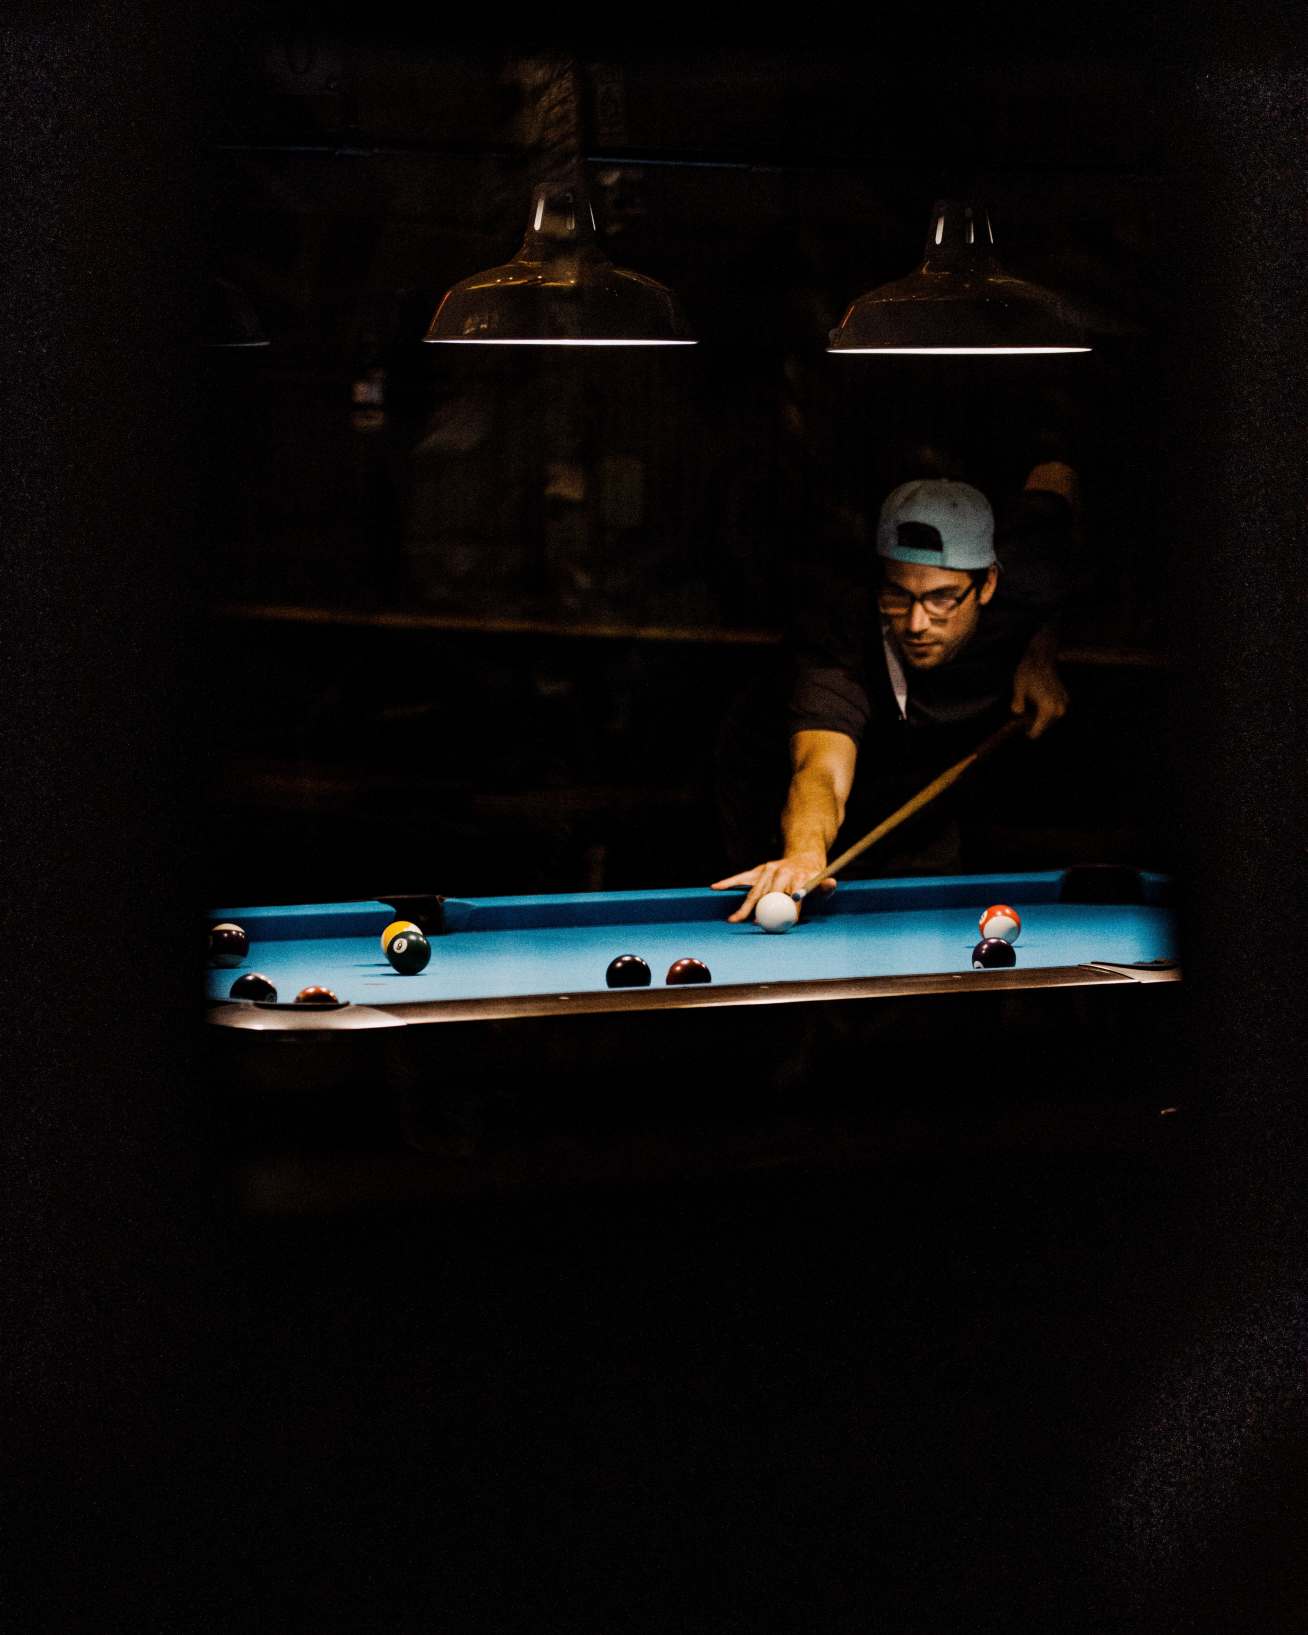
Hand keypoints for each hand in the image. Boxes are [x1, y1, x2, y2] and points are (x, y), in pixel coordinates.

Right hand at [710, 857, 837, 923]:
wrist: (803, 855)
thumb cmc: (813, 876)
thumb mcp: (823, 880)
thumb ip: (826, 886)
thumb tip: (830, 884)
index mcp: (798, 875)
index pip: (794, 893)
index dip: (791, 907)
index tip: (787, 921)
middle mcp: (781, 871)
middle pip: (769, 894)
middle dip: (761, 909)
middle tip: (754, 923)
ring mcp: (768, 869)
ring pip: (754, 890)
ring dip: (744, 906)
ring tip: (734, 919)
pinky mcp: (759, 870)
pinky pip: (742, 877)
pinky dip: (729, 881)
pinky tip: (716, 887)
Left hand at [1010, 655, 1068, 739]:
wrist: (1041, 656)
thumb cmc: (1029, 672)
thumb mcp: (1018, 689)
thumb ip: (1017, 705)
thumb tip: (1017, 713)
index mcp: (1047, 708)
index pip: (1038, 730)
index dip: (1030, 732)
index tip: (1024, 733)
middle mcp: (1059, 708)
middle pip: (1045, 725)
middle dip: (1035, 724)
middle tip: (1025, 721)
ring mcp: (1064, 702)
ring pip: (1051, 718)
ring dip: (1042, 718)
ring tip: (1030, 711)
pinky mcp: (1065, 696)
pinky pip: (1055, 710)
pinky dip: (1047, 710)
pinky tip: (1039, 703)